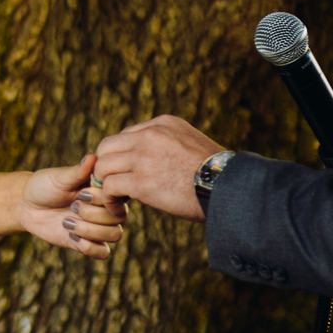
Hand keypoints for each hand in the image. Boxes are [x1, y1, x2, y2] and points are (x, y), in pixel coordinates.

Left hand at [18, 153, 127, 258]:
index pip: (119, 196)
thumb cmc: (45, 185)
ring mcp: (98, 227)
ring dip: (90, 230)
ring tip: (66, 222)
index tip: (81, 192)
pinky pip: (103, 253)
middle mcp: (105, 208)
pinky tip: (71, 235)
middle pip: (119, 217)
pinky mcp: (87, 242)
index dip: (102, 197)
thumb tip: (93, 156)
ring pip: (115, 235)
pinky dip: (89, 247)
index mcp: (103, 189)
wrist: (27, 206)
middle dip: (93, 213)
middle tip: (72, 206)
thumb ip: (78, 171)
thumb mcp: (60, 177)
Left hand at [93, 115, 223, 222]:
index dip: (122, 157)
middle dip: (106, 167)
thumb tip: (150, 159)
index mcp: (163, 124)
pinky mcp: (141, 182)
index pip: (125, 136)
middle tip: (114, 186)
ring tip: (116, 200)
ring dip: (105, 184)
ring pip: (103, 166)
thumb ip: (168, 145)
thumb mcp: (190, 145)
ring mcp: (144, 157)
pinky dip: (108, 200)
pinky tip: (118, 209)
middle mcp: (150, 135)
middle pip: (106, 147)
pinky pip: (108, 187)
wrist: (230, 190)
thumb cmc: (216, 175)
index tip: (128, 173)